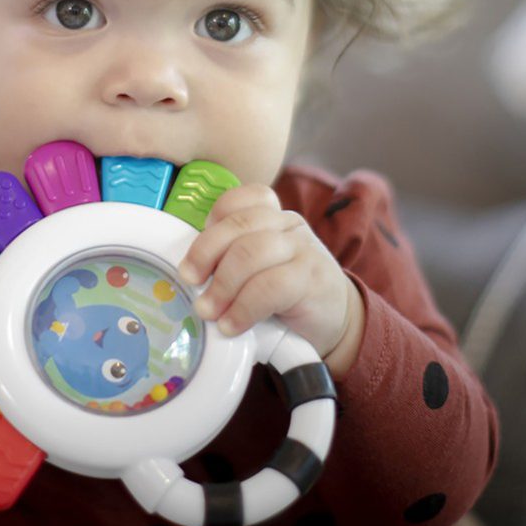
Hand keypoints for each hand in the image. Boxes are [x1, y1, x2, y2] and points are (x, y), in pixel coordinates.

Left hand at [178, 183, 364, 375]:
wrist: (337, 320)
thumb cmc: (286, 295)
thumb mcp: (255, 270)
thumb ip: (229, 261)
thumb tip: (188, 277)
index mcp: (270, 216)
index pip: (236, 201)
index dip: (210, 224)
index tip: (195, 257)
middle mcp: (287, 225)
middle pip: (238, 225)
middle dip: (205, 254)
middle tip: (190, 283)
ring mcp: (303, 248)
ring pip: (251, 253)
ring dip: (222, 286)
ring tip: (209, 311)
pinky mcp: (312, 278)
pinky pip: (270, 287)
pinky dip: (244, 308)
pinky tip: (232, 324)